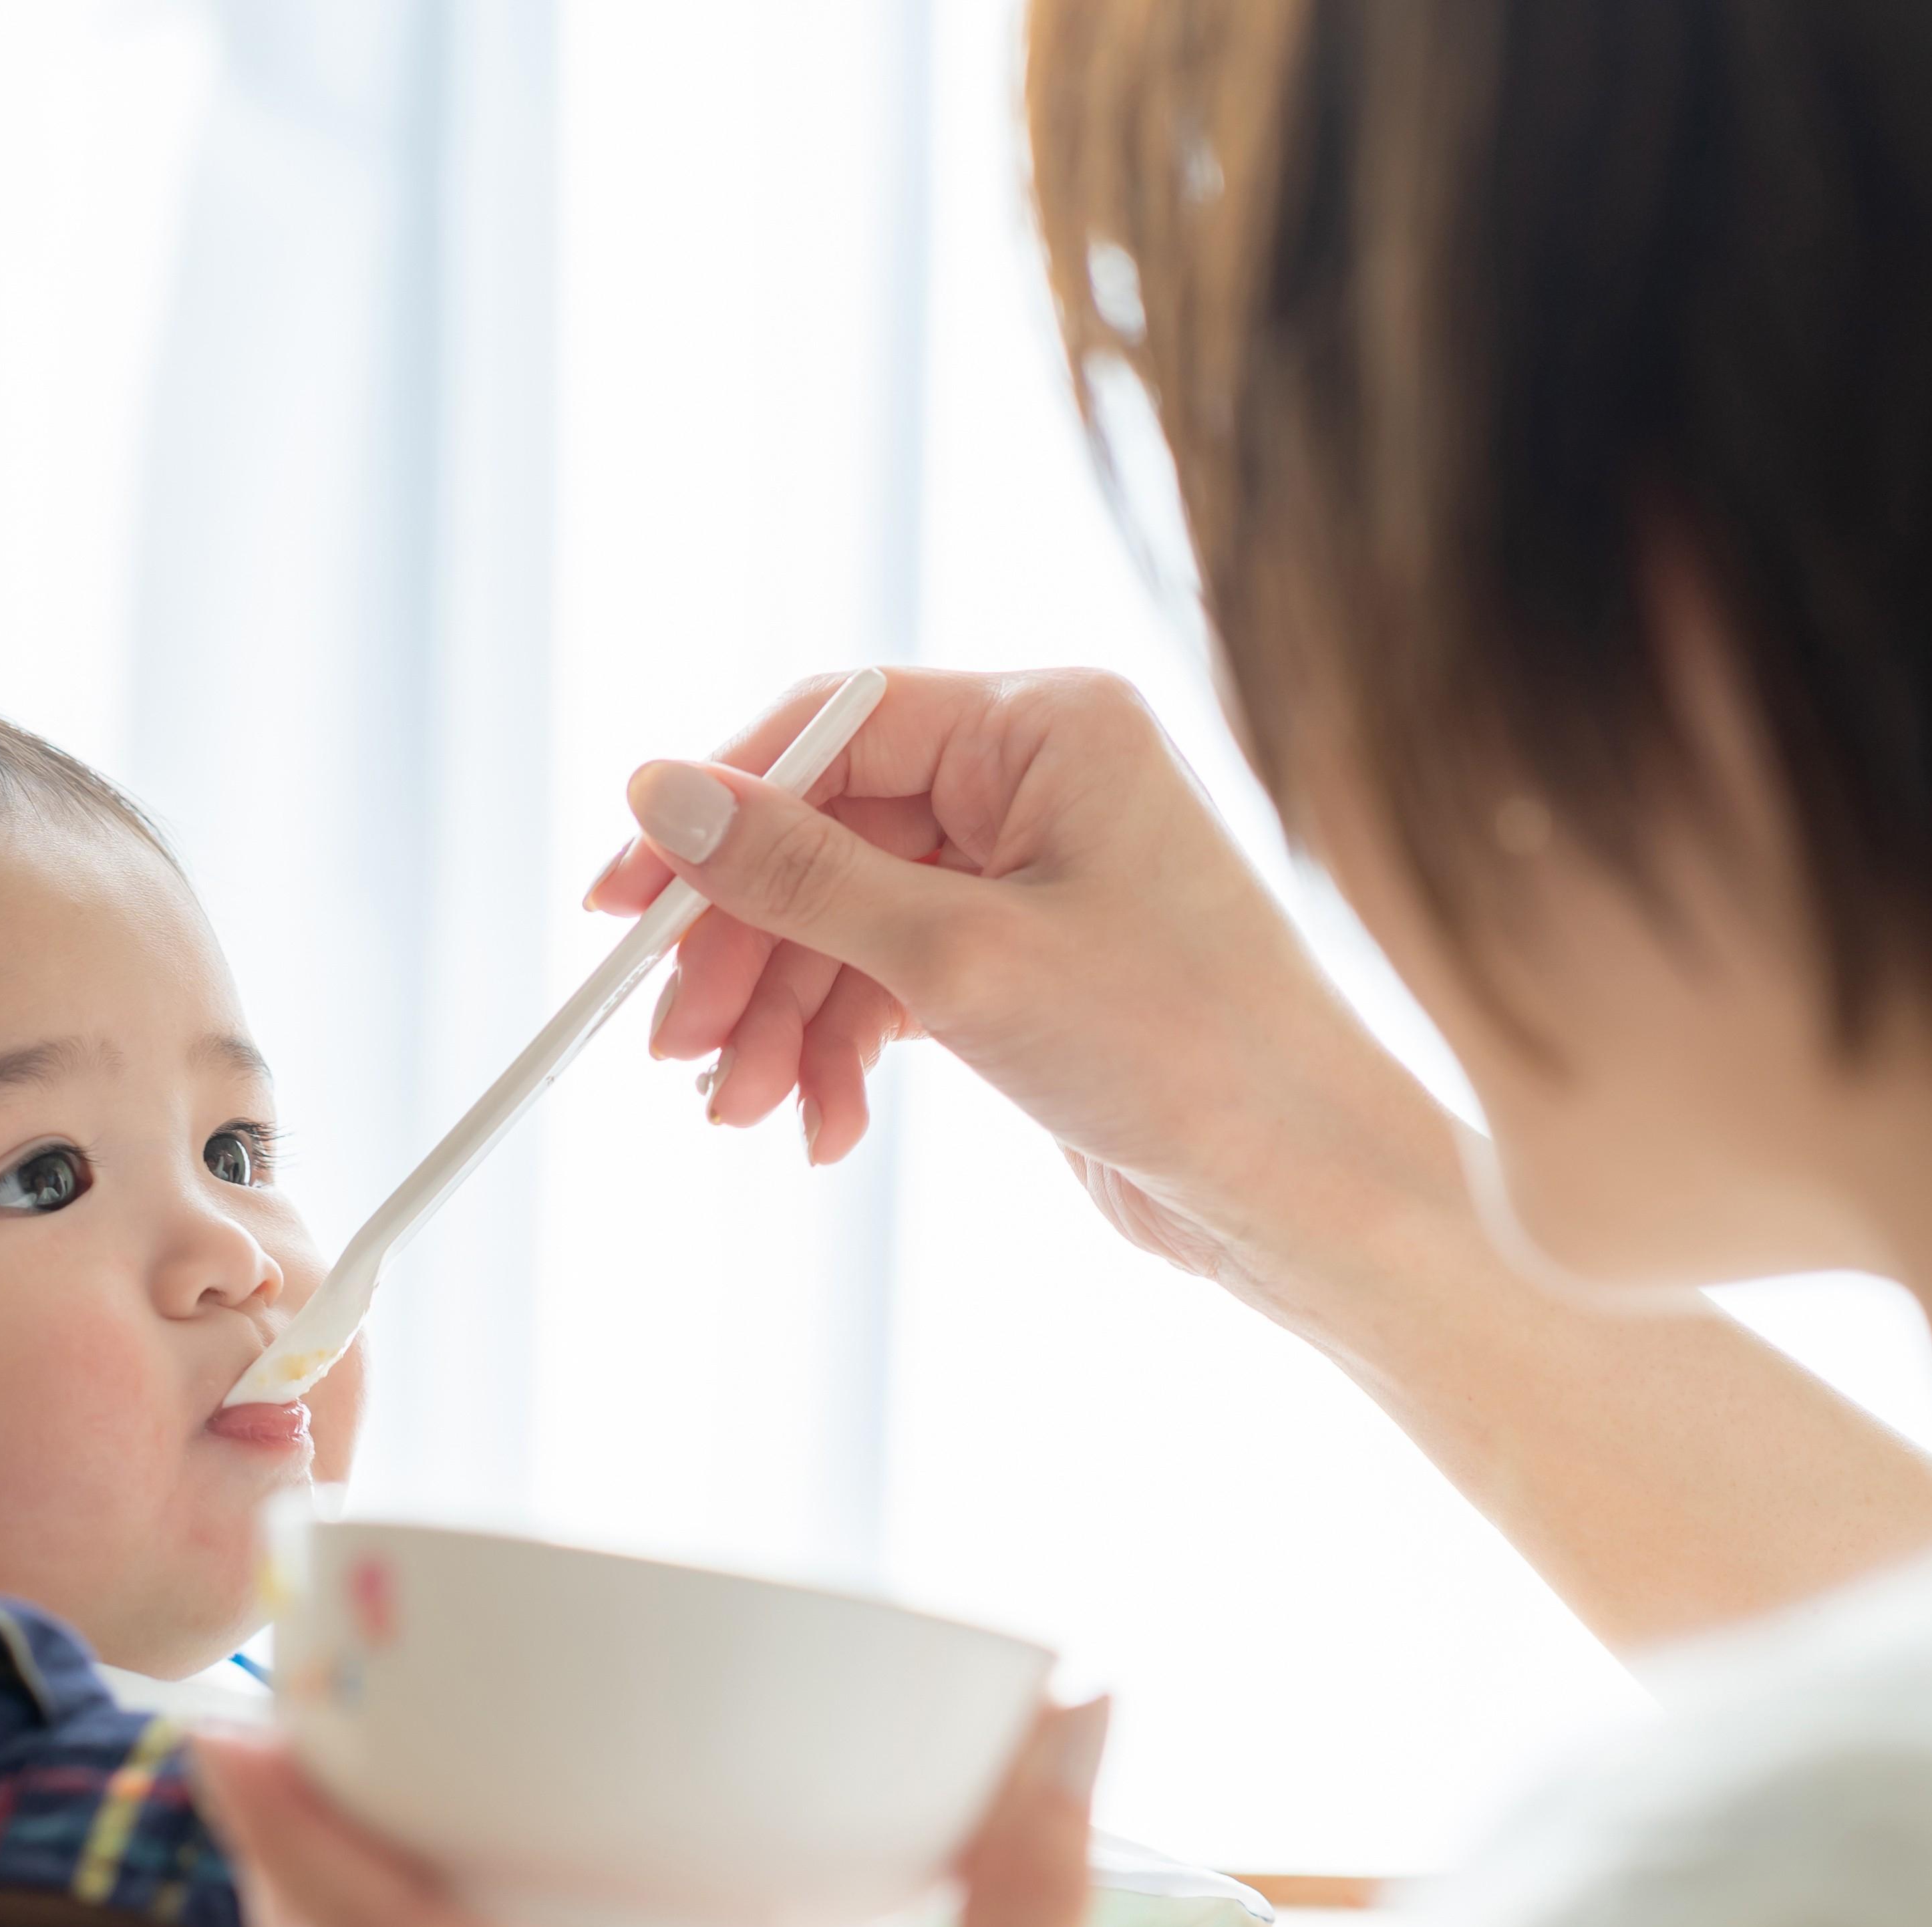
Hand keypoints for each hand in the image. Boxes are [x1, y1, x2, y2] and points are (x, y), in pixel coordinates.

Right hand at [596, 667, 1455, 1308]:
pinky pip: (890, 985)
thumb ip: (798, 876)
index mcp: (1047, 726)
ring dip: (782, 1022)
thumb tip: (657, 793)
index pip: (832, 727)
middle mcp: (1040, 782)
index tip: (622, 903)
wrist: (1310, 1195)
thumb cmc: (1179, 1052)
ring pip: (846, 925)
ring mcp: (1032, 877)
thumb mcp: (959, 959)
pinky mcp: (1025, 969)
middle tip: (675, 1048)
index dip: (714, 812)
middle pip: (826, 836)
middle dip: (744, 950)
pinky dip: (842, 1053)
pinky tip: (820, 1128)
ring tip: (745, 1114)